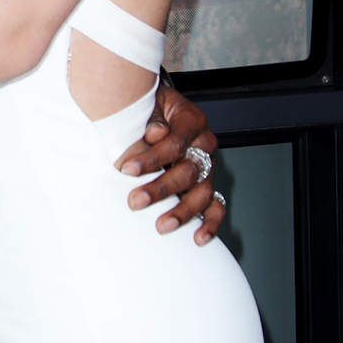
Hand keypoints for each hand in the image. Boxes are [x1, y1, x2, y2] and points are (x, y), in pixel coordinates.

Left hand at [116, 84, 221, 244]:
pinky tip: (199, 238)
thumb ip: (151, 119)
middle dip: (160, 189)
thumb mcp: (146, 105)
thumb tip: (155, 133)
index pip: (176, 143)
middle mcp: (204, 143)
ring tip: (162, 225)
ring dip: (183, 211)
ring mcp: (207, 166)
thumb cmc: (146, 108)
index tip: (126, 170)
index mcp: (191, 119)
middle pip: (188, 171)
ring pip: (203, 192)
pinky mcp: (206, 185)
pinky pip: (216, 206)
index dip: (151, 158)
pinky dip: (210, 223)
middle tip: (136, 201)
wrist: (153, 108)